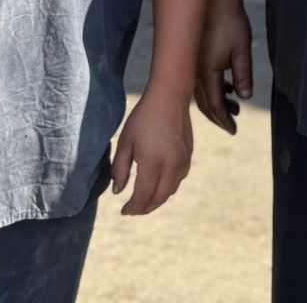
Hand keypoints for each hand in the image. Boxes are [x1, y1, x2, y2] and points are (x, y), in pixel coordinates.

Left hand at [112, 88, 192, 216]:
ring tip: (144, 200)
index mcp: (153, 162)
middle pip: (159, 198)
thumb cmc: (143, 117)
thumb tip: (118, 192)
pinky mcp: (188, 155)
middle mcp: (171, 165)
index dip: (133, 207)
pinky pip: (178, 180)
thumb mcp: (125, 142)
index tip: (123, 210)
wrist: (170, 96)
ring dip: (157, 199)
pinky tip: (158, 185)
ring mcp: (183, 161)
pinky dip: (167, 188)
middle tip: (132, 210)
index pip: (143, 196)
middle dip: (144, 208)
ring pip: (170, 191)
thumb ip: (120, 169)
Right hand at [194, 0, 253, 135]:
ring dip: (217, 101)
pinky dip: (213, 88)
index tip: (234, 130)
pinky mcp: (194, 56)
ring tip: (235, 106)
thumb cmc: (231, 21)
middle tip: (232, 125)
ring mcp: (192, 63)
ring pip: (201, 91)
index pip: (214, 104)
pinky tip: (227, 86)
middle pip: (204, 102)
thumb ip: (243, 75)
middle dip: (218, 115)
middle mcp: (195, 70)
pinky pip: (201, 80)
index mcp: (206, 71)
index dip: (224, 119)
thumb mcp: (242, 49)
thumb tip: (244, 97)